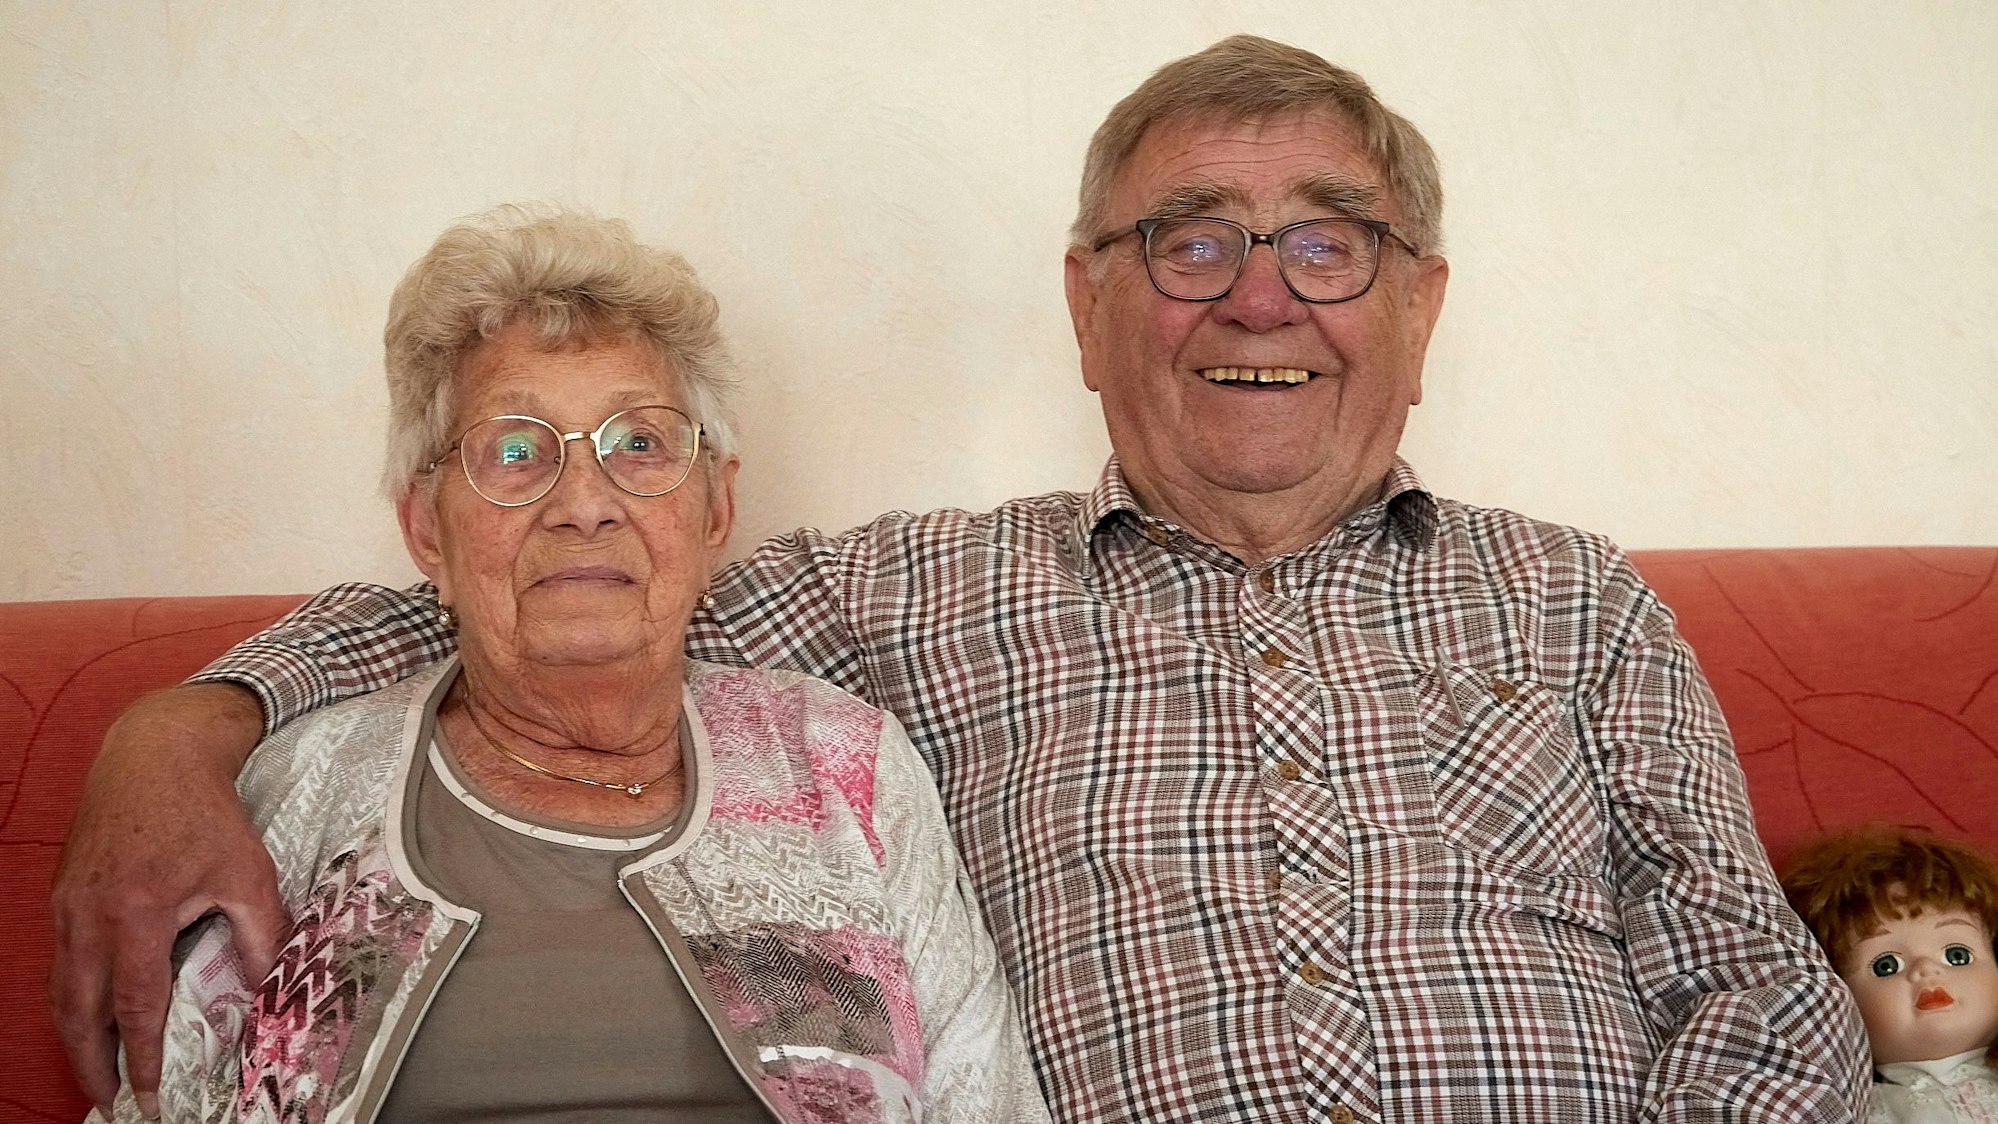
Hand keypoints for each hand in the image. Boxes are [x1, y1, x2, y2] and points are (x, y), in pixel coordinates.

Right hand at [49, 683, 289, 1118]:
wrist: (154, 754)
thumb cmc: (205, 813)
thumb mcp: (247, 872)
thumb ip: (259, 935)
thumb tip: (266, 989)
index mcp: (137, 915)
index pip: (135, 1007)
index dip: (141, 1058)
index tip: (149, 1096)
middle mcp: (90, 918)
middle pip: (79, 1013)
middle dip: (93, 1064)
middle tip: (113, 1099)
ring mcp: (68, 907)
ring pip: (61, 990)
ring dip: (76, 1037)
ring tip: (99, 1071)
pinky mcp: (62, 896)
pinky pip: (60, 962)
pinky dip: (71, 998)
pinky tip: (91, 1014)